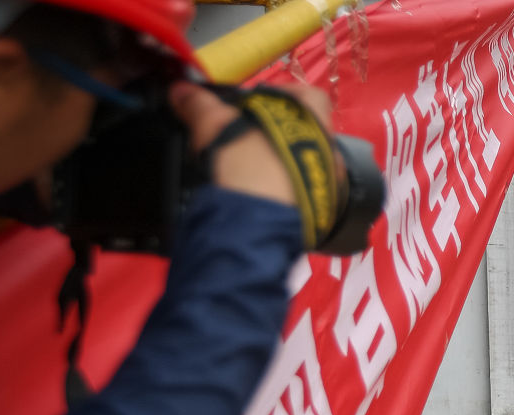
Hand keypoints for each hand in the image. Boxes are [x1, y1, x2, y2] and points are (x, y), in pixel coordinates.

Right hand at [168, 82, 332, 207]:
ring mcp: (332, 181)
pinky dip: (291, 189)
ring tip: (255, 170)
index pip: (308, 96)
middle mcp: (331, 148)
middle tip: (250, 141)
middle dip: (280, 134)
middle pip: (308, 132)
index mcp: (312, 117)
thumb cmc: (244, 162)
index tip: (257, 108)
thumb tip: (181, 91)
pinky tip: (267, 194)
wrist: (259, 223)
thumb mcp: (215, 125)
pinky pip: (309, 192)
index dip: (280, 97)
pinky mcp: (325, 210)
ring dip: (286, 162)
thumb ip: (200, 104)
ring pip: (310, 163)